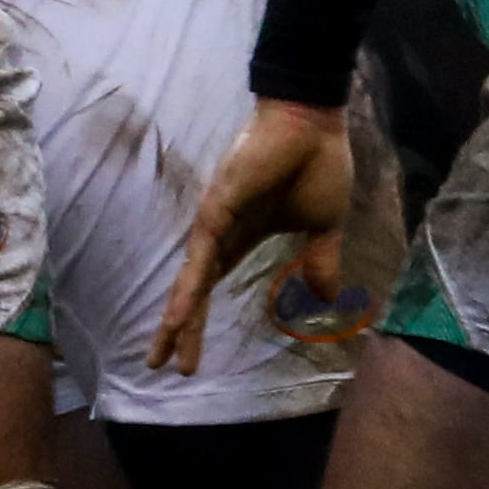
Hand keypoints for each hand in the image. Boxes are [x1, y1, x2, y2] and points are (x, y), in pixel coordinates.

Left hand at [153, 93, 351, 376]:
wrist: (314, 122)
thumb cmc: (318, 165)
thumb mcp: (324, 227)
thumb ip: (319, 262)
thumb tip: (326, 301)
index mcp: (243, 238)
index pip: (213, 286)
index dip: (200, 319)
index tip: (190, 353)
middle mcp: (220, 234)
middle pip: (195, 291)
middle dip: (181, 329)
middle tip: (163, 366)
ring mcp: (215, 223)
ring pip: (191, 281)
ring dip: (178, 318)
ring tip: (163, 355)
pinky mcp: (217, 211)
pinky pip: (201, 258)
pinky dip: (189, 289)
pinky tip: (177, 316)